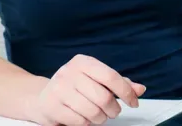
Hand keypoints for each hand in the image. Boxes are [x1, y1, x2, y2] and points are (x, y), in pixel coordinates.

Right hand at [28, 54, 145, 125]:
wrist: (40, 97)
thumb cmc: (74, 87)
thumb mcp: (96, 79)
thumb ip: (119, 83)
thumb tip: (140, 89)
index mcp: (83, 62)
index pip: (111, 76)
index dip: (127, 92)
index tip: (134, 103)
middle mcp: (69, 73)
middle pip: (103, 97)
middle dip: (114, 109)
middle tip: (113, 112)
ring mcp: (58, 89)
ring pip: (92, 111)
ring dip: (101, 119)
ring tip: (99, 116)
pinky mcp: (51, 107)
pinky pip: (79, 121)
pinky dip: (86, 123)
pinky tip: (84, 118)